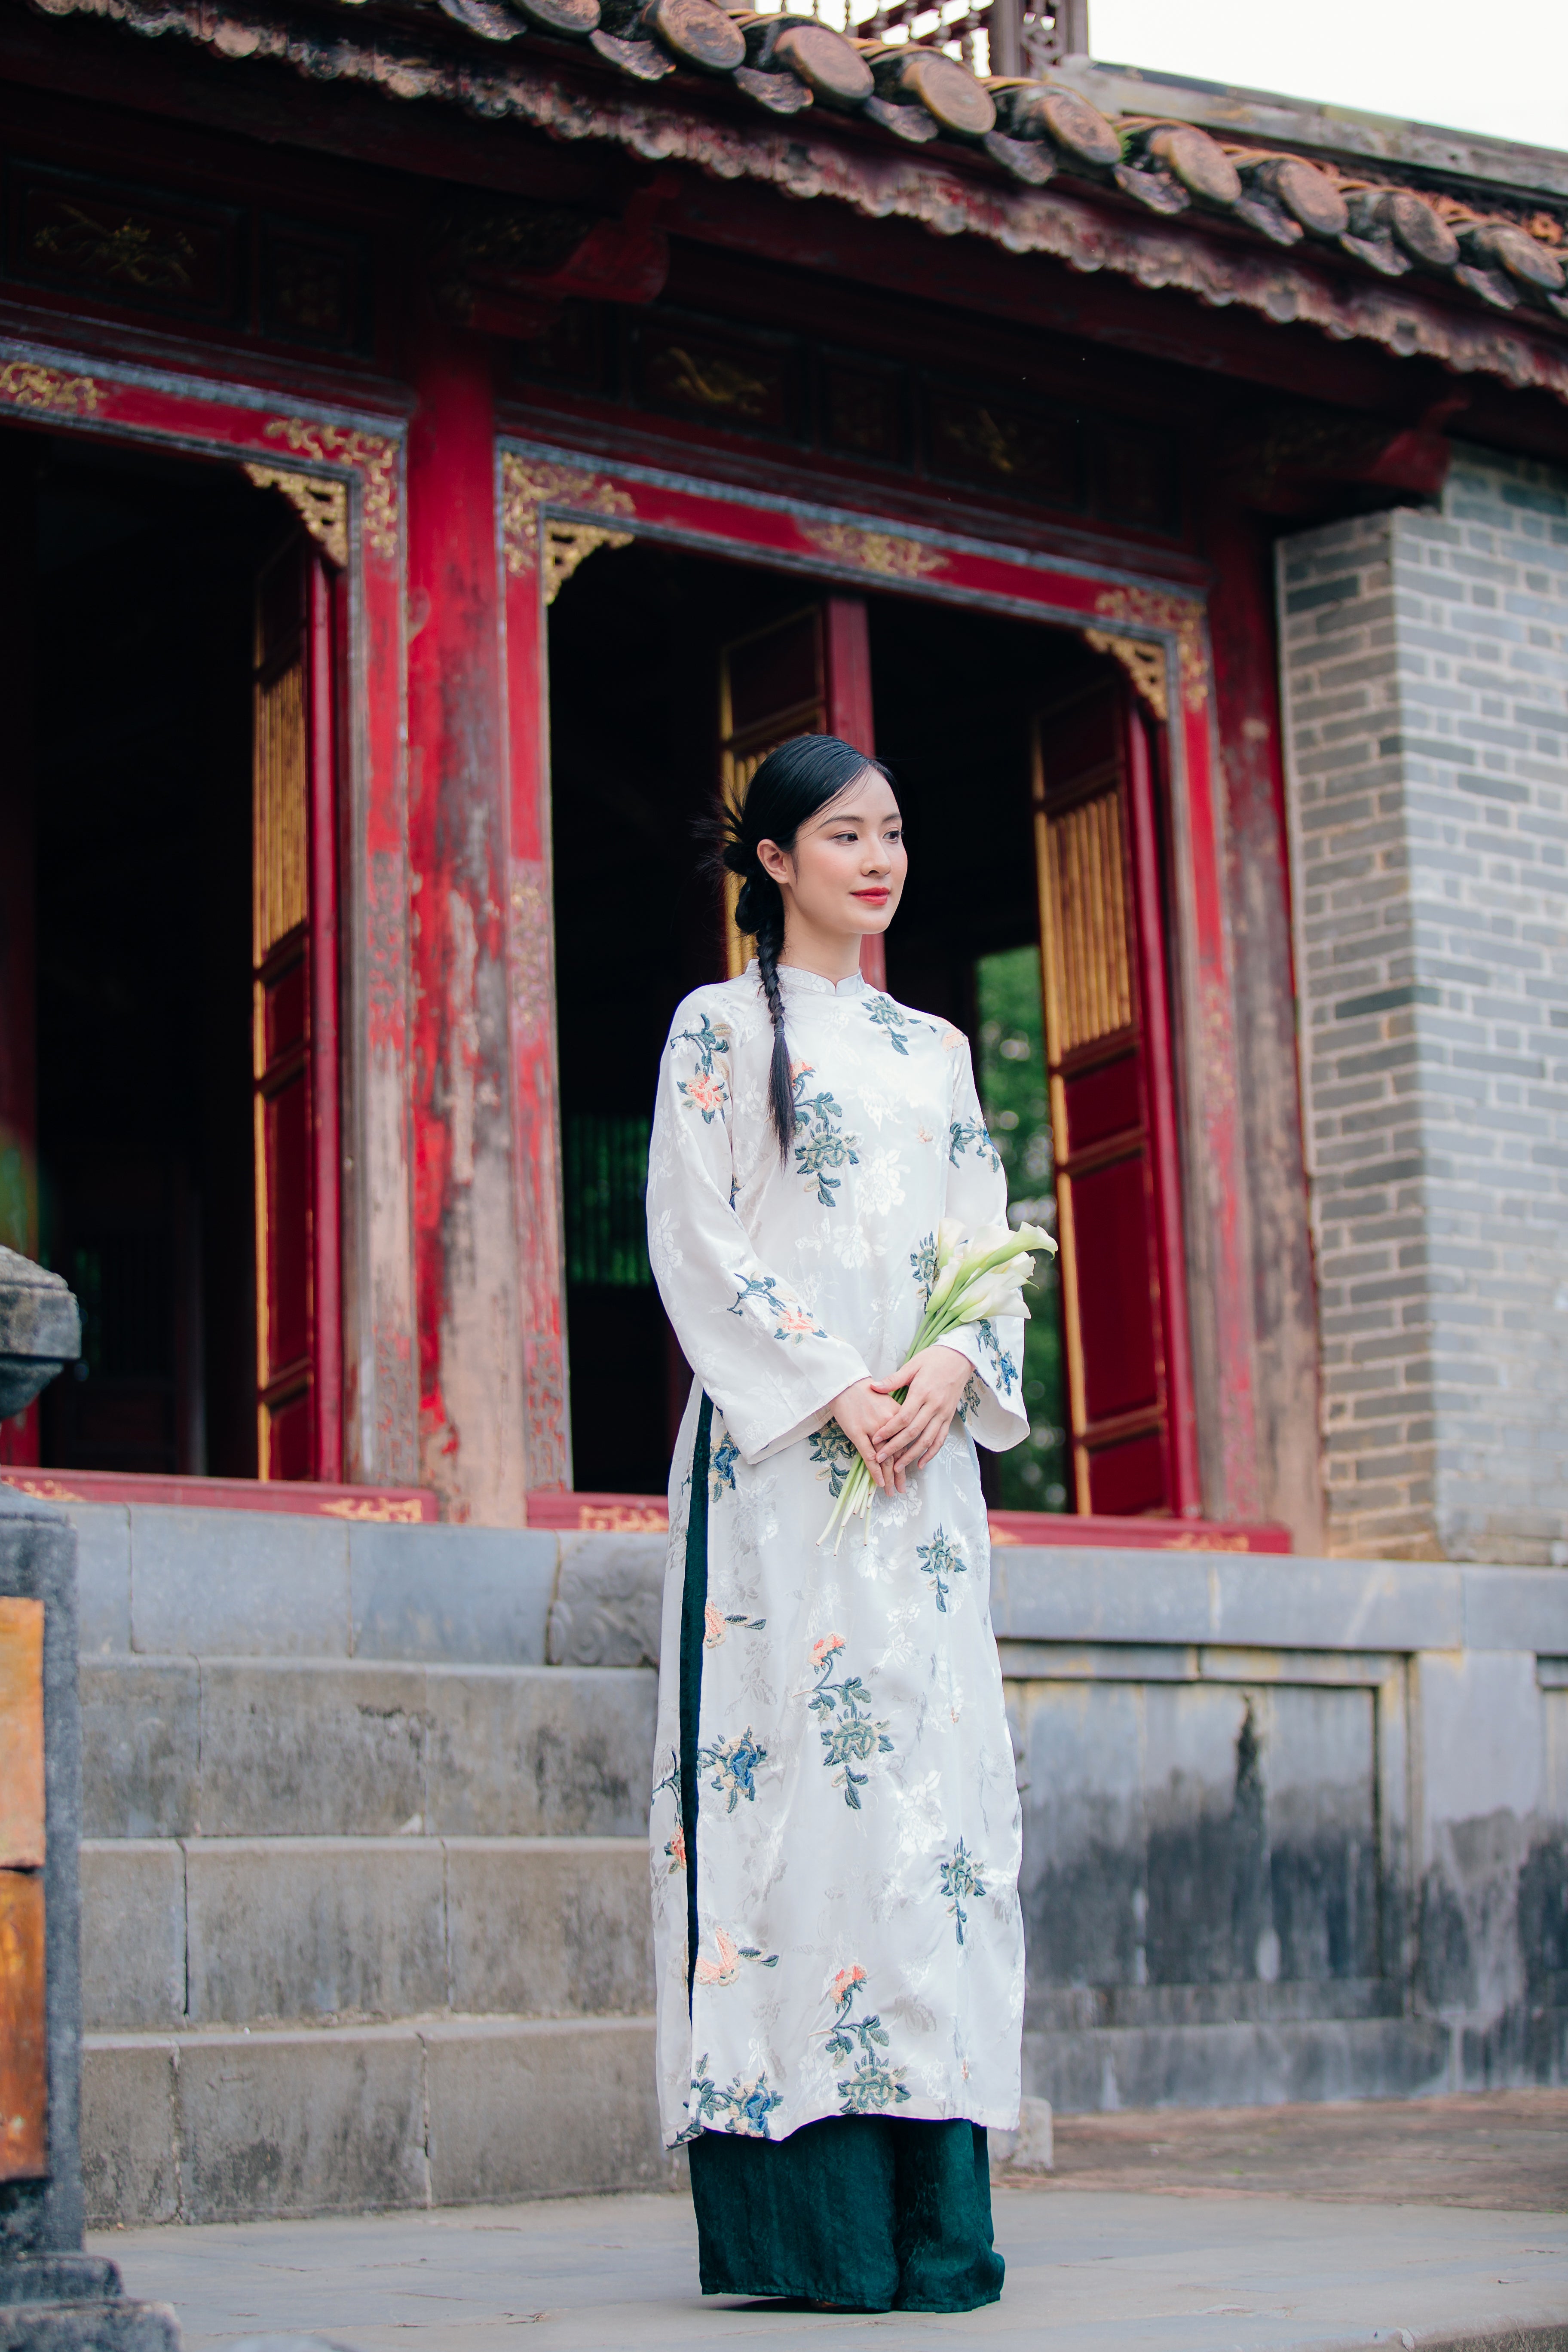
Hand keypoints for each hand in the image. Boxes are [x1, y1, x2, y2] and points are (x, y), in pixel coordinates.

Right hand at [828, 1378, 900, 1492]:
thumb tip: (898, 1435)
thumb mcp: (887, 1401)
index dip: (908, 1460)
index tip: (909, 1472)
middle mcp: (889, 1424)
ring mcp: (873, 1429)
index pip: (906, 1442)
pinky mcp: (858, 1433)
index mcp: (898, 1415)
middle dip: (900, 1474)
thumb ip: (895, 1417)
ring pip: (885, 1458)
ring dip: (888, 1478)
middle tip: (902, 1489)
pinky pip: (869, 1456)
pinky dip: (875, 1471)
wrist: (845, 1381)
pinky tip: (879, 1483)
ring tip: (891, 1491)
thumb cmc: (865, 1390)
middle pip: (898, 1453)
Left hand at [868, 1344, 971, 1477]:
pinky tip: (921, 1462)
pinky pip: (941, 1439)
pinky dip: (931, 1452)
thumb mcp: (912, 1365)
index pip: (903, 1417)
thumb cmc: (934, 1359)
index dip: (889, 1430)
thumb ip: (894, 1380)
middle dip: (896, 1447)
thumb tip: (873, 1387)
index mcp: (922, 1392)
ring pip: (927, 1439)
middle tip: (881, 1458)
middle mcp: (934, 1405)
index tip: (875, 1439)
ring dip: (912, 1455)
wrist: (960, 1357)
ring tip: (898, 1466)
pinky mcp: (949, 1417)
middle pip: (913, 1432)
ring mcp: (943, 1413)